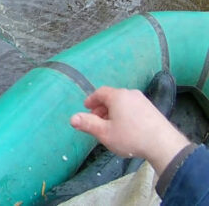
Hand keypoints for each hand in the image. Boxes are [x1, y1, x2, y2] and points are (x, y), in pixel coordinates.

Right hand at [70, 86, 189, 174]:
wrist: (163, 144)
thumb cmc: (130, 137)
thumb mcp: (104, 133)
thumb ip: (87, 124)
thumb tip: (72, 118)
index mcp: (117, 96)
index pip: (100, 92)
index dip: (91, 100)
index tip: (86, 108)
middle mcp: (130, 94)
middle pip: (111, 97)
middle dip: (101, 108)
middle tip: (96, 120)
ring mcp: (143, 101)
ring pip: (122, 103)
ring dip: (113, 111)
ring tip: (110, 126)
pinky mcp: (152, 109)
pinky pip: (132, 107)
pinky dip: (124, 113)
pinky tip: (125, 127)